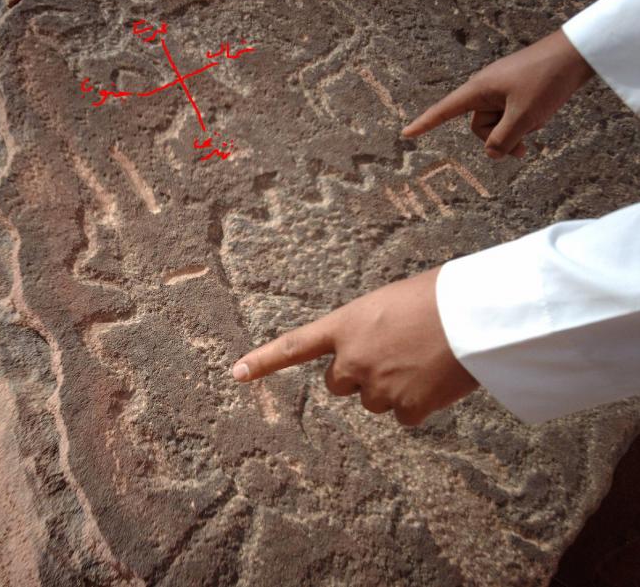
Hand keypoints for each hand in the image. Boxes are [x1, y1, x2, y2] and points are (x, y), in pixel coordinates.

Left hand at [231, 267, 478, 425]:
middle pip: (338, 385)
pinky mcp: (406, 409)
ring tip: (423, 361)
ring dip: (392, 389)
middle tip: (392, 356)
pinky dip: (420, 404)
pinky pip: (405, 416)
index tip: (236, 373)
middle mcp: (352, 360)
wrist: (476, 315)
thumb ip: (372, 326)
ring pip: (374, 402)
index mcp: (346, 325)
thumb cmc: (439, 295)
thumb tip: (380, 347)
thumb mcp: (391, 301)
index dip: (264, 361)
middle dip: (357, 376)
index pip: (294, 346)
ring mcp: (377, 387)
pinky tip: (437, 381)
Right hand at [402, 29, 594, 157]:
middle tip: (524, 149)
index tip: (405, 134)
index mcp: (478, 90)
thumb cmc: (546, 80)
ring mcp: (501, 89)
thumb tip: (492, 155)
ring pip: (498, 123)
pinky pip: (511, 114)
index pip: (444, 111)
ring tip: (537, 124)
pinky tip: (542, 113)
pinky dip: (523, 121)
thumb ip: (502, 141)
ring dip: (515, 131)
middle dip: (499, 139)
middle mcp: (485, 89)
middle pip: (479, 126)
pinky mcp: (516, 90)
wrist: (577, 53)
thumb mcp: (523, 117)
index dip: (424, 124)